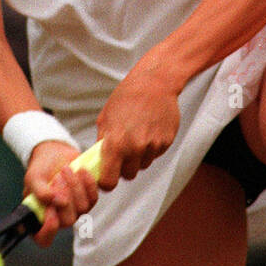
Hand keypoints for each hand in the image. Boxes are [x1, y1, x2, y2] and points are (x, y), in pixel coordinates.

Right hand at [24, 141, 99, 247]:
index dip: (48, 231)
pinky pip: (93, 198)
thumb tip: (54, 201)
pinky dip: (88, 183)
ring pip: (82, 208)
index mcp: (40, 218)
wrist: (54, 154)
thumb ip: (39, 191)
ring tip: (65, 169)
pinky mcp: (88, 199)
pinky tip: (80, 170)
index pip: (43, 238)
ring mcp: (75, 210)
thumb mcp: (33, 178)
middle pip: (67, 221)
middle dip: (64, 197)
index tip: (51, 210)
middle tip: (57, 178)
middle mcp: (58, 218)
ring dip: (74, 186)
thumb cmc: (40, 169)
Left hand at [95, 65, 179, 188]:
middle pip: (129, 175)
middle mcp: (136, 148)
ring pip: (143, 165)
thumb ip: (102, 143)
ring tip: (137, 136)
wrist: (154, 83)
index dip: (107, 181)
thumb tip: (99, 162)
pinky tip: (148, 129)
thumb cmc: (126, 98)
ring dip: (139, 157)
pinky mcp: (166, 142)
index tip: (107, 176)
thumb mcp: (105, 119)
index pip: (110, 181)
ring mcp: (153, 146)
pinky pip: (156, 154)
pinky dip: (151, 147)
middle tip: (122, 152)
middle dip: (124, 167)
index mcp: (116, 144)